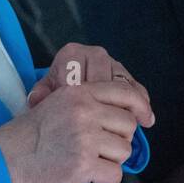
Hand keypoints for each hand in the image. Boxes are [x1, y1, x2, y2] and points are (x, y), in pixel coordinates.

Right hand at [0, 80, 153, 182]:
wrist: (6, 159)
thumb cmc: (29, 135)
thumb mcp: (56, 103)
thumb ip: (87, 103)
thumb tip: (124, 115)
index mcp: (79, 92)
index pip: (124, 93)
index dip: (140, 107)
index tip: (147, 119)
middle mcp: (85, 111)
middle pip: (128, 125)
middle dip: (119, 139)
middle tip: (99, 148)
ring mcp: (85, 138)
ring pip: (124, 151)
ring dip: (111, 161)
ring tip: (89, 162)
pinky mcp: (83, 164)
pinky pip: (115, 174)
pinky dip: (106, 180)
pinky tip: (90, 177)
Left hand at [27, 41, 154, 126]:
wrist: (70, 83)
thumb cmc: (56, 91)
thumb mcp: (46, 92)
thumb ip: (41, 95)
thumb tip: (38, 99)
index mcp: (71, 54)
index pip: (77, 77)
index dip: (80, 101)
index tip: (82, 120)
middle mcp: (93, 53)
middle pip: (103, 80)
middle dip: (104, 105)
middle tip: (106, 129)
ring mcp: (112, 62)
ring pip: (122, 84)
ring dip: (127, 106)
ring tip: (131, 128)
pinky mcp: (126, 74)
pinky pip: (136, 87)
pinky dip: (141, 103)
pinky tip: (145, 120)